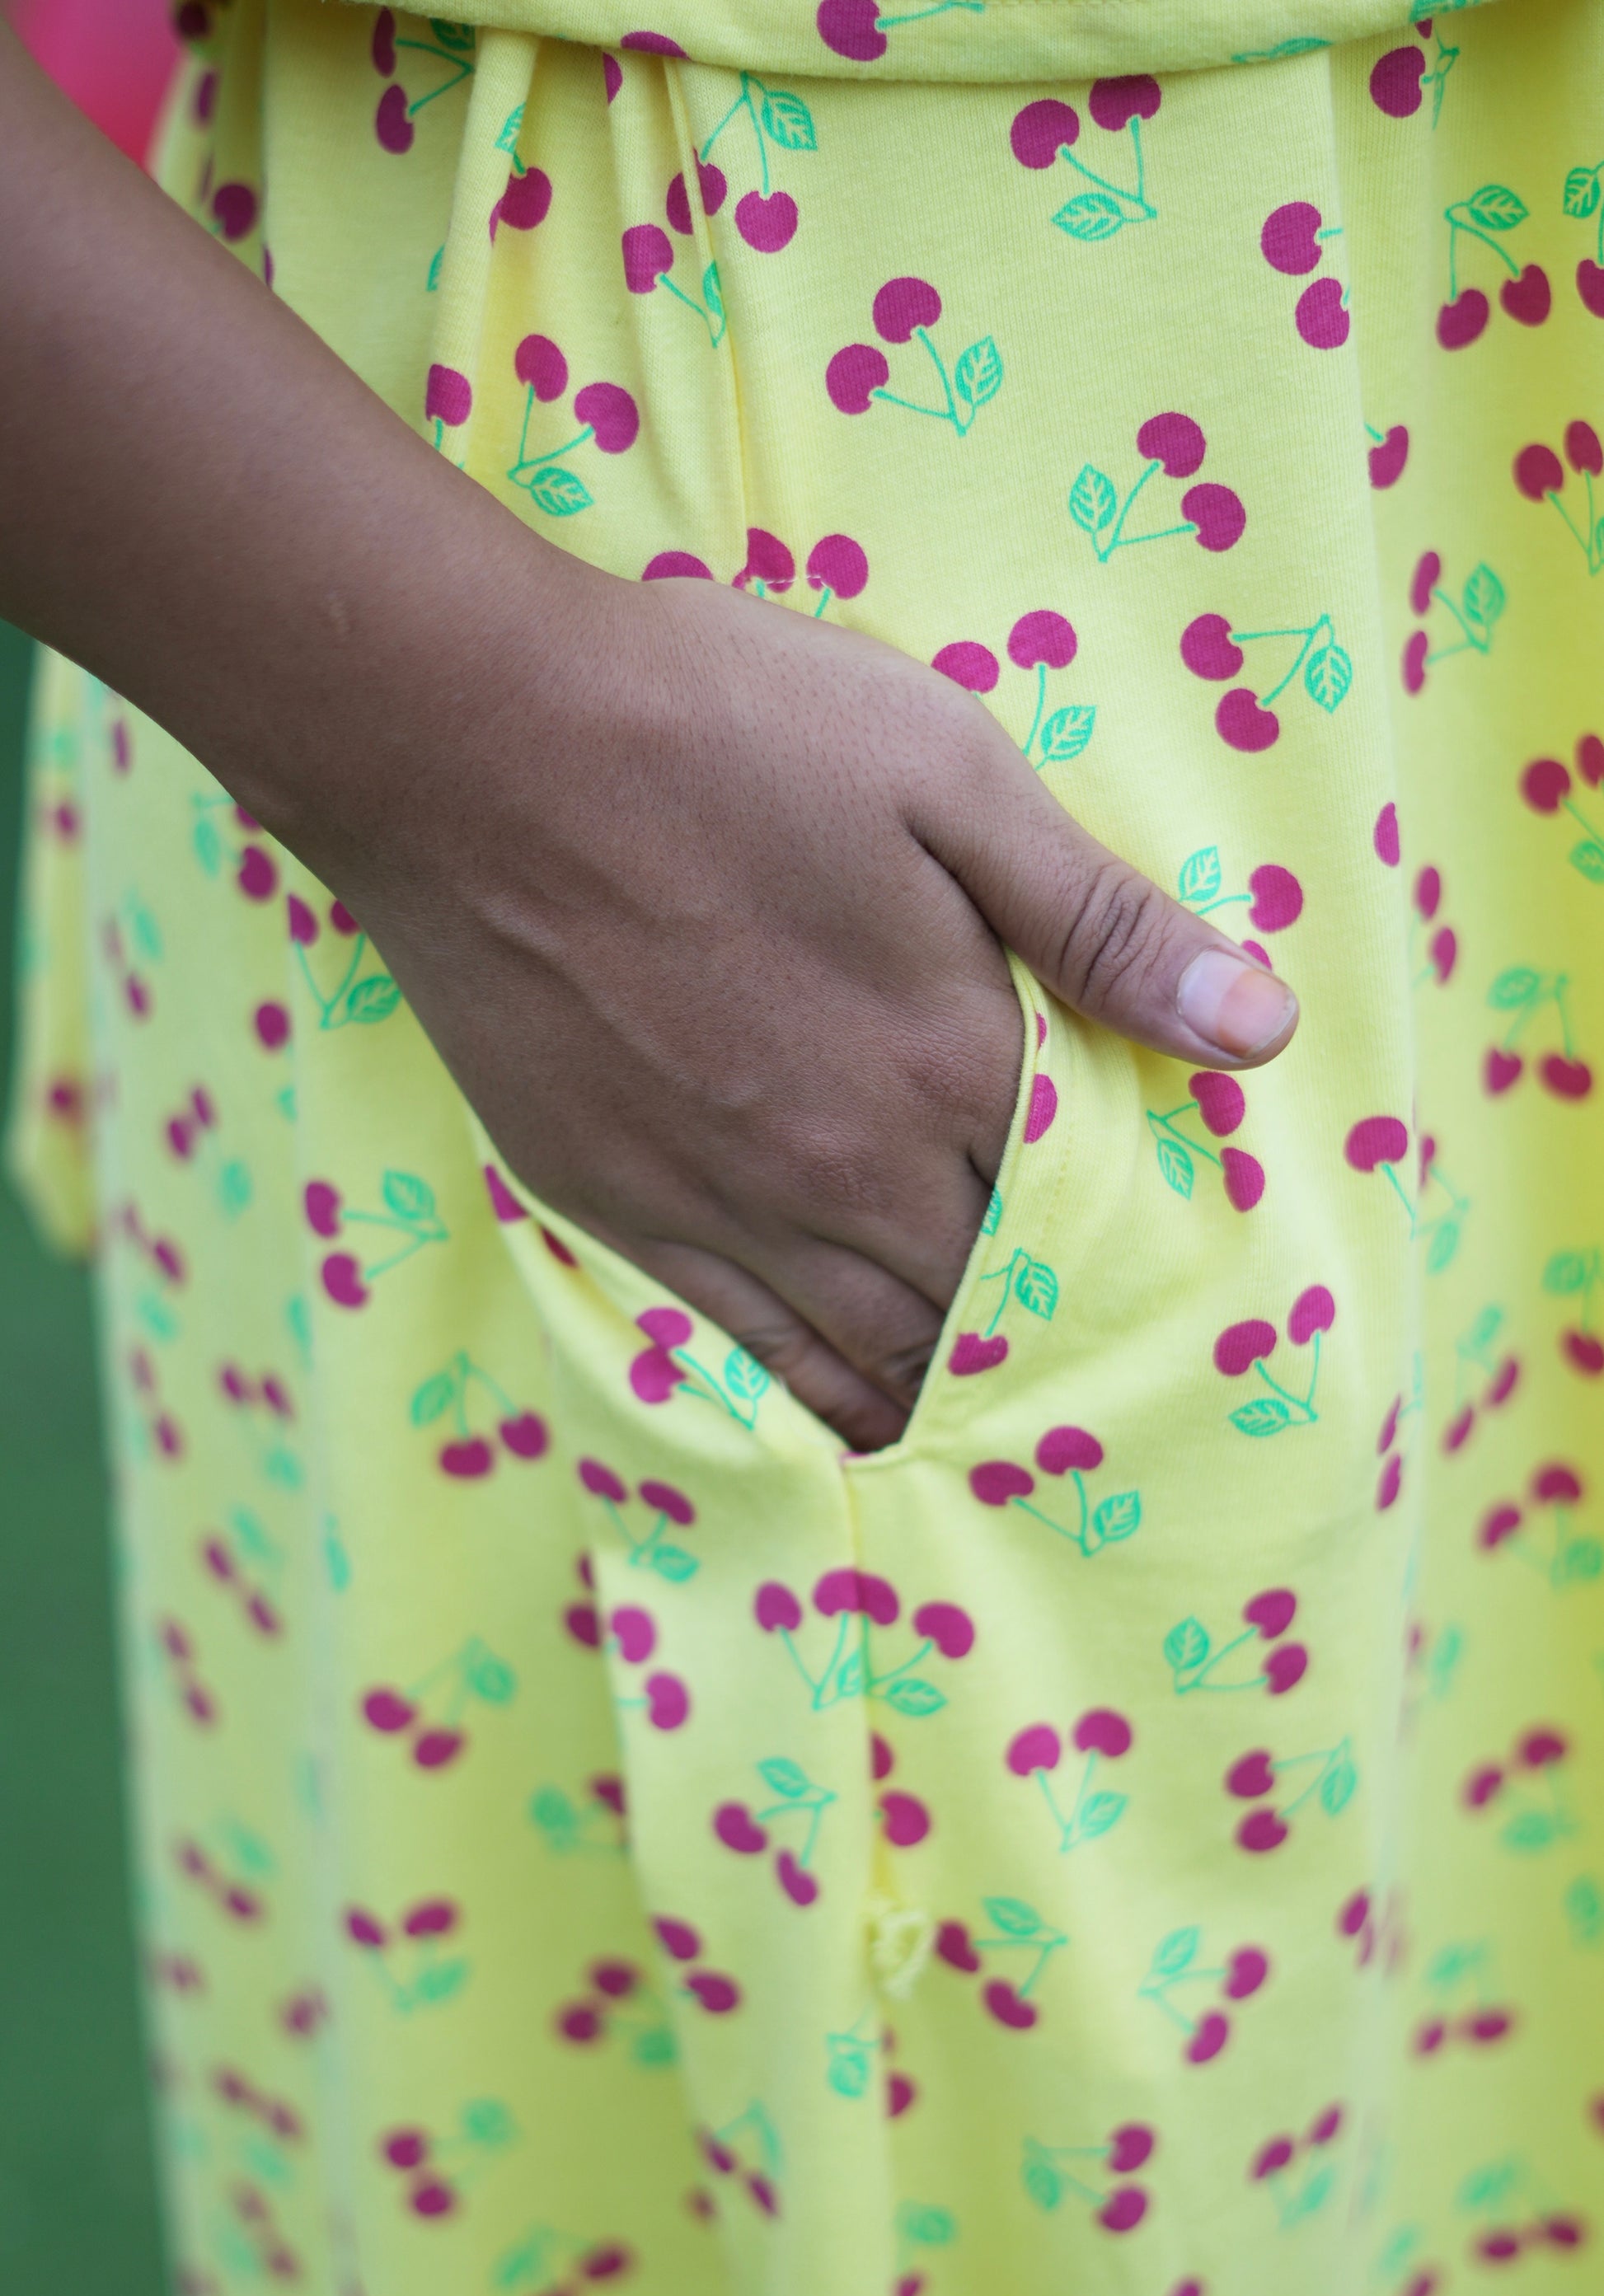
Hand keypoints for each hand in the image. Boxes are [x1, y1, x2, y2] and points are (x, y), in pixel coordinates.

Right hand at [309, 562, 1297, 1454]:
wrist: (472, 742)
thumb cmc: (719, 726)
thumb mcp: (945, 770)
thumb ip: (1098, 917)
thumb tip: (1258, 1031)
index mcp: (951, 1058)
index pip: (1081, 1199)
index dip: (1128, 1230)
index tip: (1163, 1249)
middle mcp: (851, 1165)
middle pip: (989, 1288)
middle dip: (1050, 1314)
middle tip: (1097, 1341)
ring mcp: (729, 1203)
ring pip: (880, 1344)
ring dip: (953, 1376)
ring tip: (1002, 1405)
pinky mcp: (624, 1208)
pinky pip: (755, 1349)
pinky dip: (830, 1394)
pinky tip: (867, 1418)